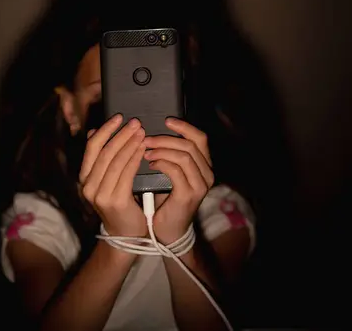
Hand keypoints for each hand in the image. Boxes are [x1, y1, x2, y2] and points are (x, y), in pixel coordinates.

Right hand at [79, 114, 146, 236]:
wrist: (126, 235)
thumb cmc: (122, 204)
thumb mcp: (108, 180)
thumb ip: (103, 159)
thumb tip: (93, 131)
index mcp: (85, 178)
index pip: (92, 147)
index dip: (105, 130)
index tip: (119, 117)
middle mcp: (88, 185)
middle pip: (104, 152)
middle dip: (121, 134)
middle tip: (136, 122)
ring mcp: (99, 194)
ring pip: (115, 161)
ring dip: (130, 144)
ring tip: (142, 133)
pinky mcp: (114, 200)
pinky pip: (126, 174)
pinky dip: (135, 159)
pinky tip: (143, 150)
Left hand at [143, 118, 214, 243]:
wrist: (166, 231)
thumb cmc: (164, 201)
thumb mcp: (169, 174)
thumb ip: (169, 155)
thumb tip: (152, 133)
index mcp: (204, 166)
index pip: (200, 138)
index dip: (184, 127)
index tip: (166, 120)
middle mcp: (207, 174)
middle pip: (192, 144)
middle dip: (166, 138)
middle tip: (146, 137)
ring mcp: (200, 185)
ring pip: (184, 155)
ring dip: (162, 149)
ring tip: (144, 150)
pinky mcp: (189, 194)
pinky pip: (176, 170)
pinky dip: (161, 162)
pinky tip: (149, 162)